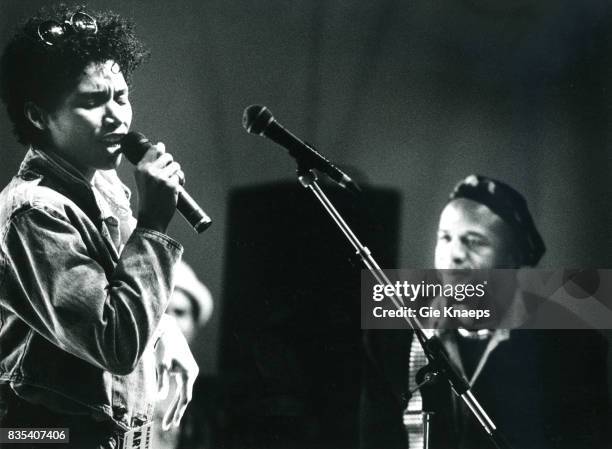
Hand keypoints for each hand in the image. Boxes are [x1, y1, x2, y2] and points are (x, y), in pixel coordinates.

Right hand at [134, 142, 184, 232]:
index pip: (153, 150)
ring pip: (176, 166)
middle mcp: (149, 171)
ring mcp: (161, 178)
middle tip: (168, 174)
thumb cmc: (149, 198)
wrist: (151, 218)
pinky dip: (180, 182)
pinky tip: (174, 190)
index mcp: (140, 169)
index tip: (161, 148)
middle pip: (167, 156)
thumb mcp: (144, 179)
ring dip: (176, 174)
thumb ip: (151, 165)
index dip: (160, 149)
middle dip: (171, 164)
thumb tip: (161, 146)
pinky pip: (180, 177)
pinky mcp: (171, 185)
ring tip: (171, 183)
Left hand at [155, 315, 198, 429]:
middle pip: (184, 397)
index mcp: (189, 374)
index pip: (184, 398)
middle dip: (175, 412)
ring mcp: (189, 371)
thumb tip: (159, 399)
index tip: (172, 424)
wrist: (168, 331)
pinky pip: (182, 387)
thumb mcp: (161, 365)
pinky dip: (176, 397)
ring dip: (175, 406)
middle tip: (168, 426)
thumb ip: (161, 382)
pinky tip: (172, 405)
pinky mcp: (185, 369)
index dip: (178, 412)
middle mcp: (192, 373)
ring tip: (169, 420)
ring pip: (183, 393)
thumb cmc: (164, 347)